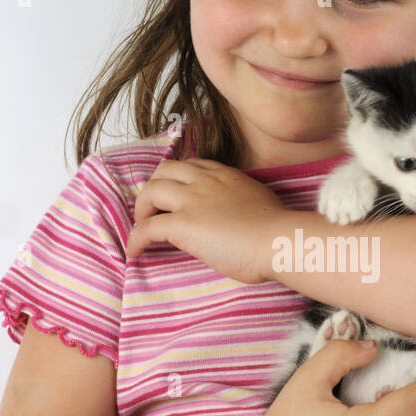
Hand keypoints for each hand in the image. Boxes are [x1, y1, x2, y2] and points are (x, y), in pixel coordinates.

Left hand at [125, 157, 285, 283]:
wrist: (279, 241)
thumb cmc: (278, 231)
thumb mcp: (258, 202)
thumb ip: (240, 202)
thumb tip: (234, 216)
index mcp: (225, 175)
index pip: (192, 164)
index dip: (178, 178)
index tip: (175, 194)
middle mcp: (205, 181)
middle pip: (164, 170)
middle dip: (154, 188)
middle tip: (154, 209)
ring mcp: (192, 200)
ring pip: (151, 191)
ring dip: (142, 209)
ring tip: (143, 226)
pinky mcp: (183, 224)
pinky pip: (147, 228)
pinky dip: (136, 239)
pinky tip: (135, 251)